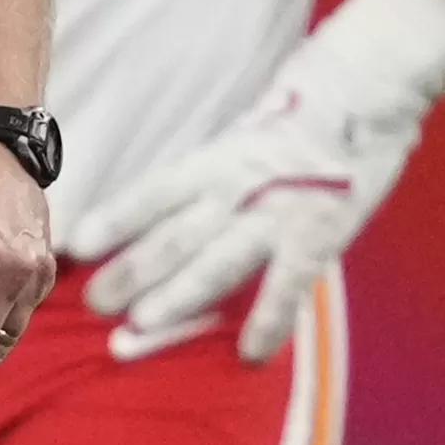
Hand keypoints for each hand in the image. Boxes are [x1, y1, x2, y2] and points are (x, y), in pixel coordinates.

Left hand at [76, 73, 423, 364]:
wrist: (370, 88)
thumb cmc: (308, 109)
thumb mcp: (248, 134)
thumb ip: (218, 175)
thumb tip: (177, 211)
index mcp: (218, 158)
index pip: (153, 192)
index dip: (113, 219)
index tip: (74, 244)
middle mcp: (239, 187)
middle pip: (174, 236)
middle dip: (130, 272)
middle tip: (92, 304)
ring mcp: (278, 214)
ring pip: (217, 263)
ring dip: (176, 299)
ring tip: (138, 329)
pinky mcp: (320, 235)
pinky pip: (288, 287)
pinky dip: (269, 322)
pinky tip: (249, 356)